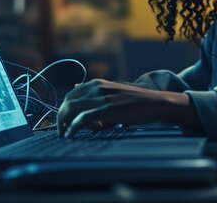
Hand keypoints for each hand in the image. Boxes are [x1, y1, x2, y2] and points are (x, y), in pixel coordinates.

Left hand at [56, 79, 193, 137]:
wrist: (155, 103)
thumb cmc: (136, 102)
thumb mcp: (114, 93)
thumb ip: (97, 94)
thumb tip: (76, 87)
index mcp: (98, 83)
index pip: (71, 95)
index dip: (64, 109)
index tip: (64, 121)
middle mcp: (96, 87)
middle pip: (68, 101)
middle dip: (61, 116)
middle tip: (61, 130)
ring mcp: (101, 97)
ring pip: (71, 109)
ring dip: (64, 123)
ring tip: (64, 134)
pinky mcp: (106, 109)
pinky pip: (82, 118)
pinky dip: (73, 127)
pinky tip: (70, 134)